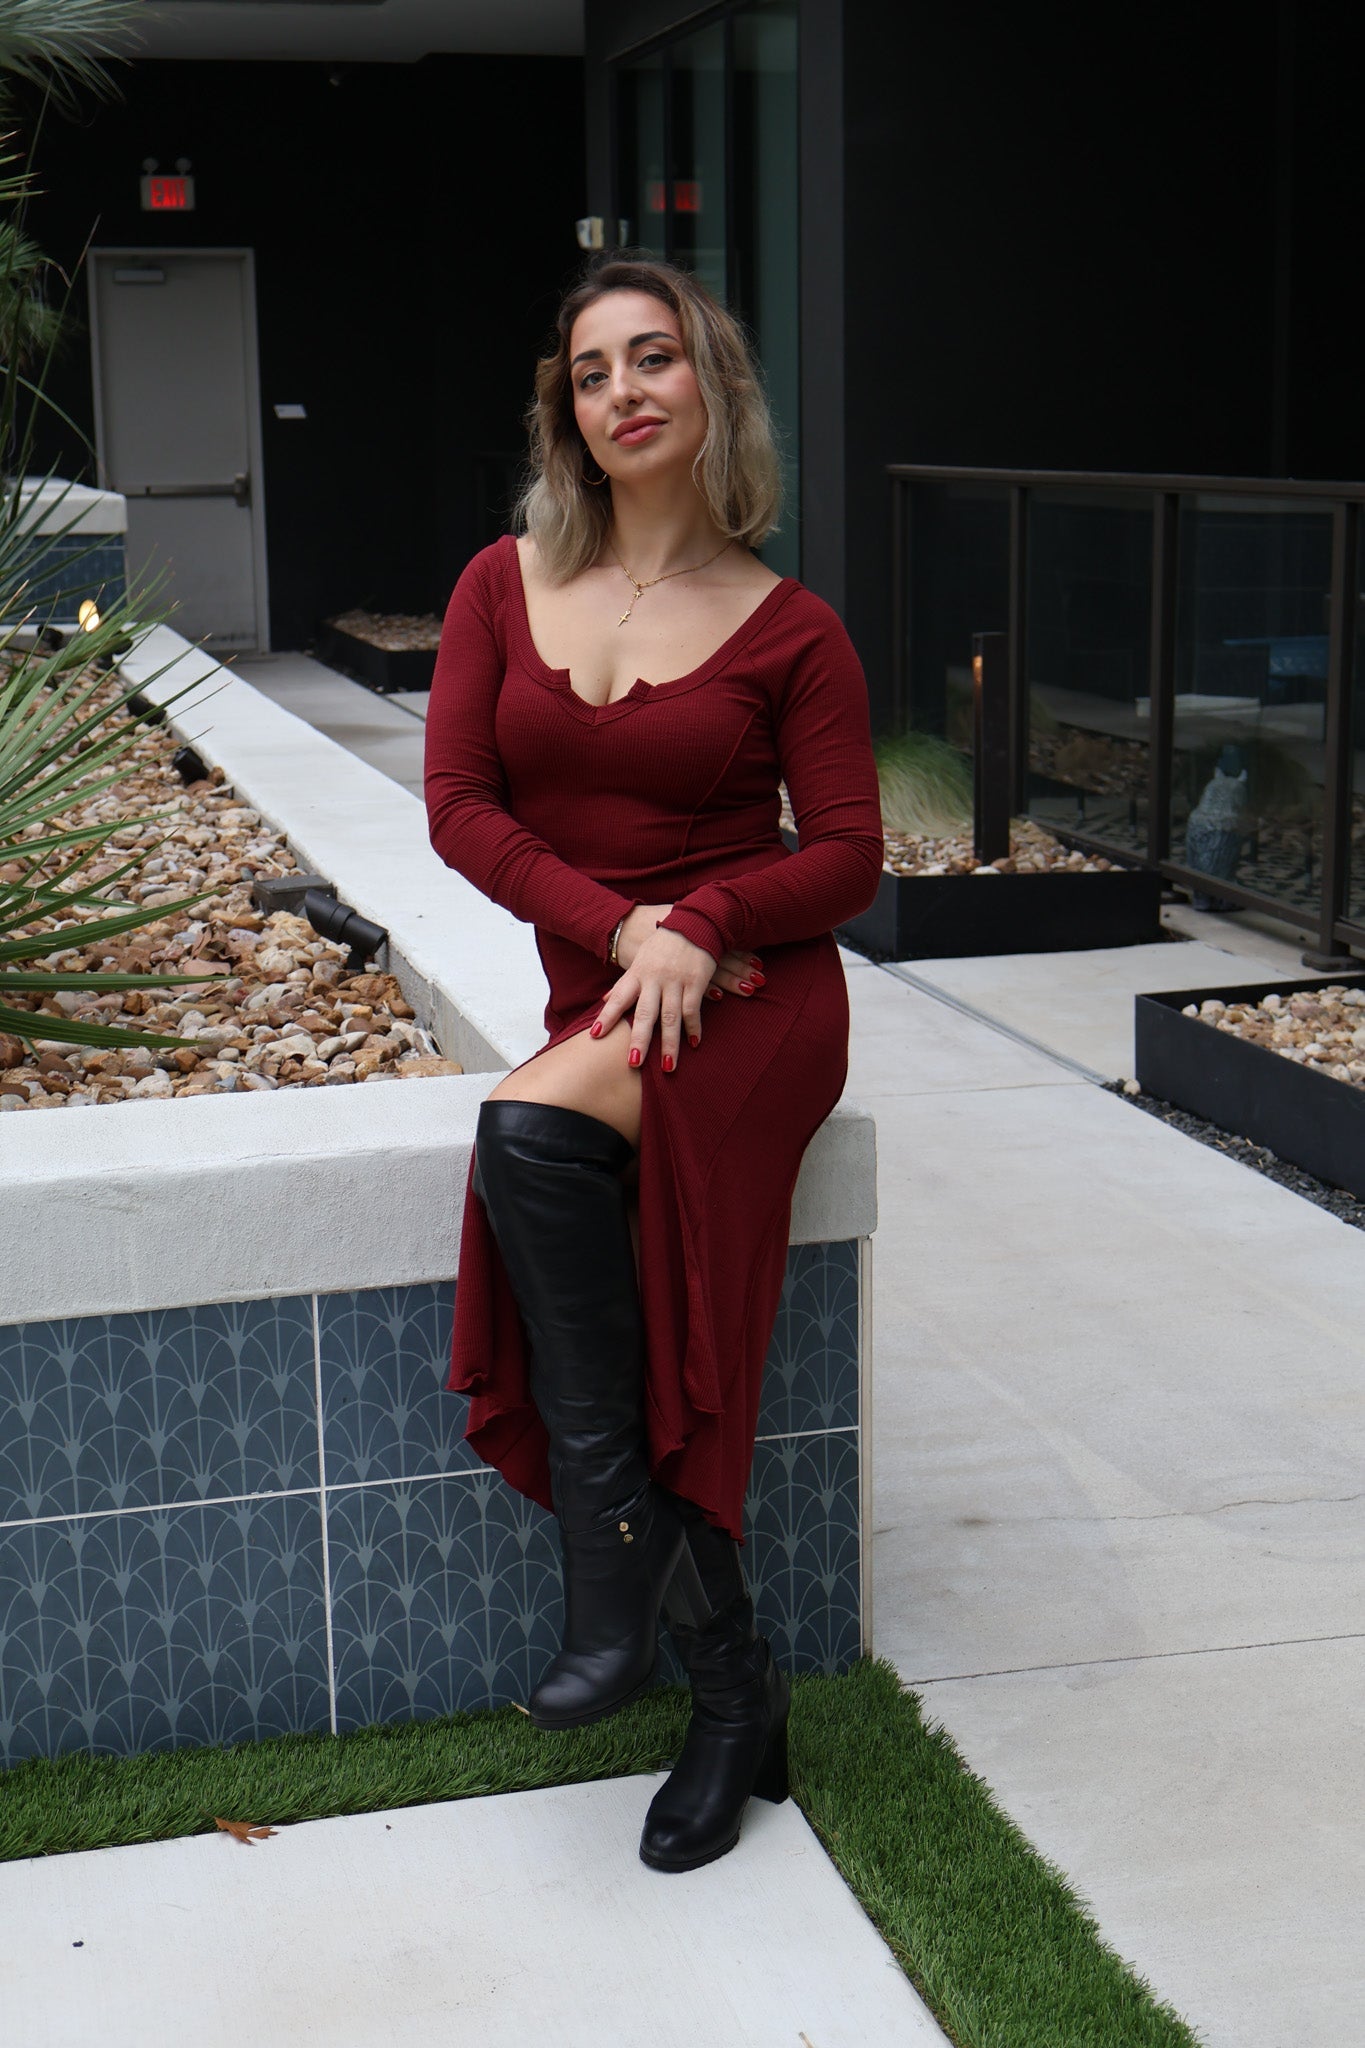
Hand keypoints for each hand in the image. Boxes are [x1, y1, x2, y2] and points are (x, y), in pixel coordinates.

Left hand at [592, 905, 764, 1071]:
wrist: (694, 923)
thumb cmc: (663, 944)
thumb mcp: (639, 960)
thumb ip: (623, 984)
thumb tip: (602, 1002)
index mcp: (637, 973)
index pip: (618, 998)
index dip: (606, 1017)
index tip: (595, 1035)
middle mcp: (654, 979)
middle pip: (644, 1014)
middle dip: (639, 1039)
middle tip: (633, 1063)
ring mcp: (675, 981)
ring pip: (670, 1017)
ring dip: (669, 1043)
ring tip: (667, 1067)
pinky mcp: (696, 982)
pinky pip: (693, 1010)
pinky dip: (694, 1028)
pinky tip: (694, 1044)